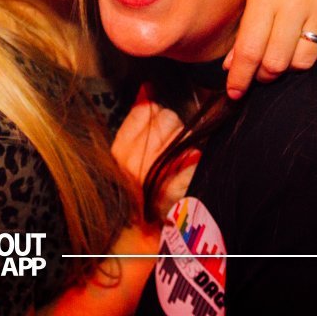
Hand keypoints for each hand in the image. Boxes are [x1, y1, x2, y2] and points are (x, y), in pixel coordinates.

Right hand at [111, 87, 195, 220]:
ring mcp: (157, 176)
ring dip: (185, 143)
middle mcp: (135, 163)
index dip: (155, 116)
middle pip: (166, 119)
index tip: (157, 127)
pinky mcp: (179, 187)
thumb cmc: (144, 185)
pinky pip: (196, 154)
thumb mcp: (131, 150)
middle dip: (172, 129)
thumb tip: (147, 88)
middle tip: (170, 149)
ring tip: (178, 162)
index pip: (144, 112)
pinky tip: (190, 169)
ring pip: (183, 133)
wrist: (153, 228)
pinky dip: (197, 160)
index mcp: (120, 152)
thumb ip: (138, 119)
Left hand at [223, 0, 316, 98]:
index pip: (249, 49)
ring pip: (301, 62)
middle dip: (261, 76)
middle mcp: (295, 3)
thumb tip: (230, 66)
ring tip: (275, 60)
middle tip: (255, 74)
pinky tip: (295, 45)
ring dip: (285, 68)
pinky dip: (304, 55)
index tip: (233, 92)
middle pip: (275, 63)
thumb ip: (243, 26)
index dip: (239, 77)